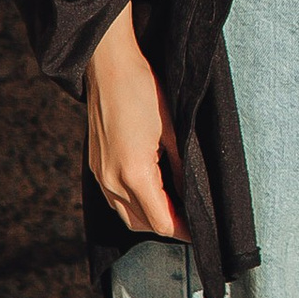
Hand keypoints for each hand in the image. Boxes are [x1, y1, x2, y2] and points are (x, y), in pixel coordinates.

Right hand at [86, 5, 183, 237]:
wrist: (107, 66)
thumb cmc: (143, 90)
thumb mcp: (174, 130)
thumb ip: (182, 168)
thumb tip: (193, 194)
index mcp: (134, 174)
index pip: (161, 221)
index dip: (183, 231)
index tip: (202, 231)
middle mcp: (112, 181)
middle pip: (142, 224)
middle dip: (168, 226)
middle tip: (193, 220)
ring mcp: (100, 174)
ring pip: (126, 215)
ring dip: (149, 217)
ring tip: (175, 208)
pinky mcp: (95, 166)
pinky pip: (114, 200)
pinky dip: (133, 205)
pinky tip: (152, 192)